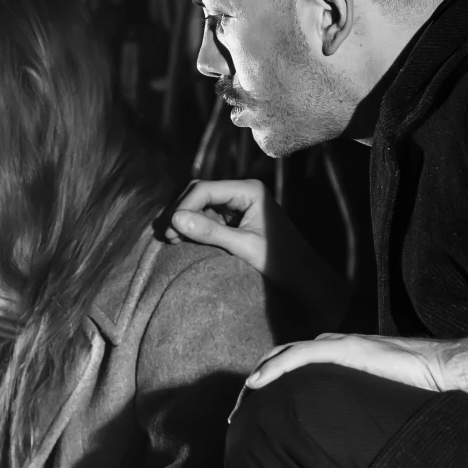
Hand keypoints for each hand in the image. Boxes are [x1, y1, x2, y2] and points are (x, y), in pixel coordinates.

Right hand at [163, 179, 351, 327]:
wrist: (302, 277)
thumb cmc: (280, 261)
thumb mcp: (243, 247)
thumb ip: (210, 232)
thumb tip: (175, 220)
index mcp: (250, 190)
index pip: (206, 189)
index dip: (185, 207)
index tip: (171, 230)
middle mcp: (243, 191)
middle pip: (200, 192)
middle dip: (181, 211)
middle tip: (166, 236)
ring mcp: (238, 204)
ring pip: (201, 204)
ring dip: (185, 220)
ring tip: (170, 240)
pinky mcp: (235, 218)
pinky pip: (208, 217)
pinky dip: (194, 227)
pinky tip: (182, 240)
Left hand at [241, 333, 467, 399]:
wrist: (447, 370)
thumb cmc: (422, 390)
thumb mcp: (378, 402)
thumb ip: (359, 409)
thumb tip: (348, 438)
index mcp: (344, 357)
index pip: (296, 364)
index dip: (272, 383)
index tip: (255, 412)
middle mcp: (337, 346)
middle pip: (282, 358)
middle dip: (256, 382)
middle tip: (238, 413)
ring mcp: (342, 345)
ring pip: (284, 355)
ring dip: (258, 377)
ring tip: (240, 403)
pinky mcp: (348, 350)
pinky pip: (299, 357)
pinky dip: (274, 369)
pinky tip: (256, 384)